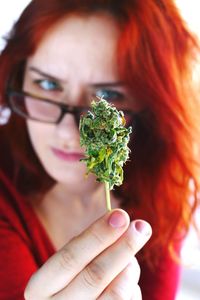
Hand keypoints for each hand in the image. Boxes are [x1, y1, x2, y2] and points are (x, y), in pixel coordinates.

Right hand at [24, 209, 151, 298]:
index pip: (69, 257)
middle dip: (122, 247)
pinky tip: (127, 283)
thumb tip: (121, 225)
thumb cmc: (71, 283)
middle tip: (142, 226)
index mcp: (40, 287)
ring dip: (130, 269)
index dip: (97, 235)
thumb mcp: (69, 266)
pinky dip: (132, 290)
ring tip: (132, 260)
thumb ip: (88, 249)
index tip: (120, 215)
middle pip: (94, 276)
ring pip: (115, 295)